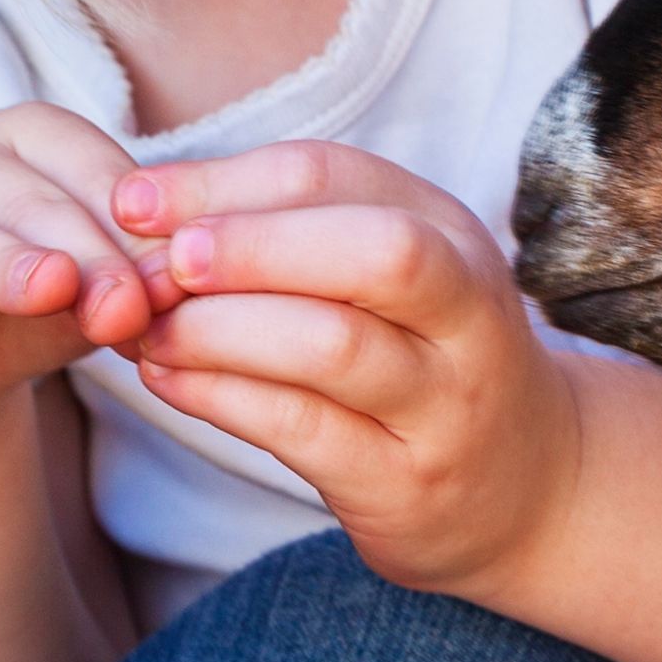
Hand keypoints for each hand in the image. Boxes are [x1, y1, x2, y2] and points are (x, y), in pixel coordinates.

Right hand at [0, 103, 166, 461]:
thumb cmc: (22, 306)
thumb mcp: (88, 292)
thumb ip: (129, 285)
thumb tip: (178, 287)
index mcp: (23, 143)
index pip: (86, 162)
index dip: (138, 222)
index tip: (182, 280)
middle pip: (22, 197)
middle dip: (85, 250)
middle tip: (133, 303)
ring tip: (52, 291)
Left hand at [114, 144, 586, 593]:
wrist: (528, 487)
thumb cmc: (420, 362)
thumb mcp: (384, 277)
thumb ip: (287, 233)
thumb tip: (142, 206)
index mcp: (452, 235)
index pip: (336, 174)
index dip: (222, 183)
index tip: (133, 203)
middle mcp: (468, 312)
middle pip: (373, 252)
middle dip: (248, 247)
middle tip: (157, 268)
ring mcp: (447, 404)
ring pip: (332, 345)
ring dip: (217, 331)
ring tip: (146, 333)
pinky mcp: (408, 483)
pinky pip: (305, 429)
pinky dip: (221, 398)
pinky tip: (168, 382)